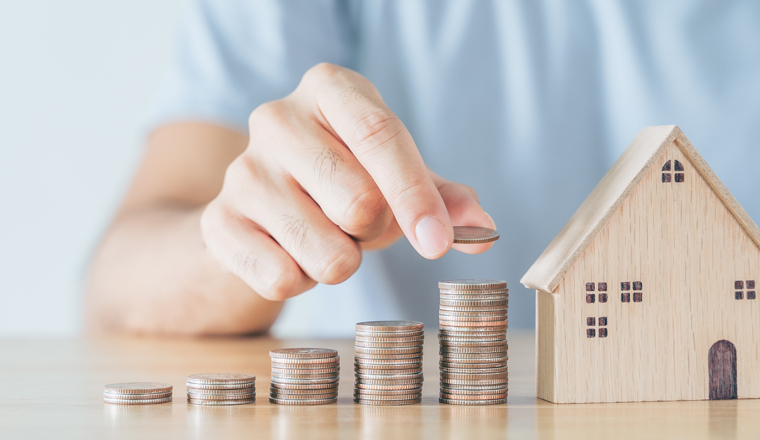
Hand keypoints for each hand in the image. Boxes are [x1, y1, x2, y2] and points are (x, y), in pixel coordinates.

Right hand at [201, 63, 494, 299]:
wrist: (263, 206)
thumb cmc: (342, 181)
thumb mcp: (397, 176)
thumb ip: (444, 198)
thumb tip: (484, 232)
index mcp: (329, 88)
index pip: (380, 136)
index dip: (415, 196)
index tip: (436, 243)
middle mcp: (277, 117)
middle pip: (359, 203)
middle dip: (374, 231)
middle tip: (357, 221)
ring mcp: (241, 170)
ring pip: (327, 254)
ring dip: (341, 261)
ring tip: (324, 235)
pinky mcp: (217, 222)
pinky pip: (284, 280)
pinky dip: (303, 280)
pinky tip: (292, 253)